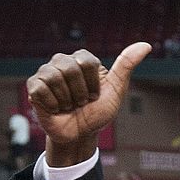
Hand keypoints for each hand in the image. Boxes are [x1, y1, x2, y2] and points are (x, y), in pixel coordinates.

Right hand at [26, 42, 150, 165]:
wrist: (81, 134)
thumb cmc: (99, 112)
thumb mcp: (116, 90)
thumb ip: (127, 65)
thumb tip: (146, 45)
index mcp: (82, 60)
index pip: (87, 61)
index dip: (94, 83)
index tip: (96, 95)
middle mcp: (62, 61)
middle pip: (70, 68)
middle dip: (81, 92)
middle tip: (82, 102)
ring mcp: (46, 73)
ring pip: (54, 78)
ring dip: (67, 100)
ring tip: (70, 105)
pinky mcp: (33, 86)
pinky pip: (41, 90)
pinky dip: (53, 104)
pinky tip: (56, 108)